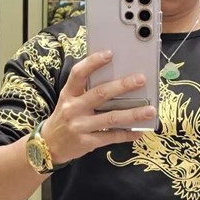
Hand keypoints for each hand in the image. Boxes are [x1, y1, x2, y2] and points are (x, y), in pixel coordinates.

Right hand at [41, 51, 155, 165]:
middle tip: (141, 79)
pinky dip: (127, 134)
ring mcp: (80, 126)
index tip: (110, 53)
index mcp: (68, 94)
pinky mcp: (87, 142)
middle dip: (123, 86)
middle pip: (100, 94)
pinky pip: (111, 137)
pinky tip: (140, 131)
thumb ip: (85, 90)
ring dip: (133, 114)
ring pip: (111, 118)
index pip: (79, 74)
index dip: (93, 62)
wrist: (48, 146)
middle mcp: (73, 108)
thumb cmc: (64, 118)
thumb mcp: (68, 100)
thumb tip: (115, 78)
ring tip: (150, 110)